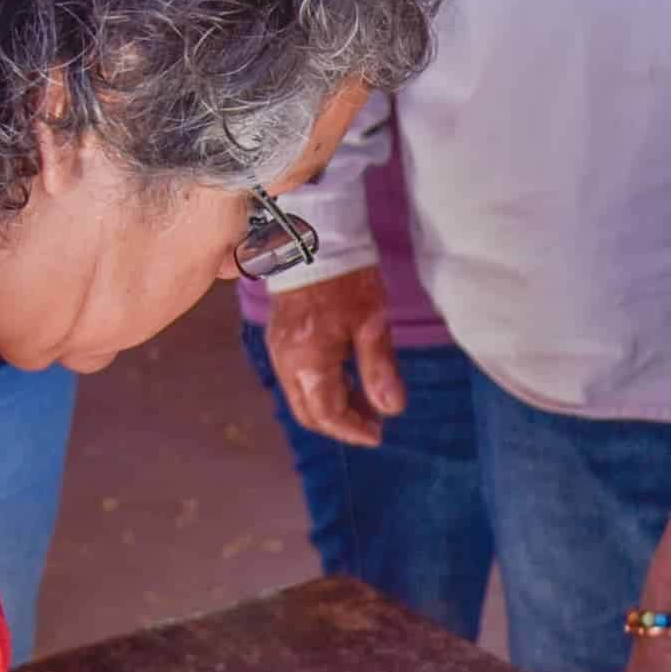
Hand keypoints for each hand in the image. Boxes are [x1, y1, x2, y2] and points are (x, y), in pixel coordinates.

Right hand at [263, 268, 401, 450]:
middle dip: (340, 423)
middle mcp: (285, 362)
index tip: (378, 433)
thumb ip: (378, 369)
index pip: (327, 413)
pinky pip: (296, 378)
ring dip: (330, 406)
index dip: (353, 429)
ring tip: (365, 400)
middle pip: (308, 412)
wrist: (314, 238)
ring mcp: (279, 350)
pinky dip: (320, 387)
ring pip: (300, 396)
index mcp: (307, 361)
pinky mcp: (280, 338)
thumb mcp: (371, 323)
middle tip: (373, 422)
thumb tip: (392, 409)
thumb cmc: (346, 278)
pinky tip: (345, 377)